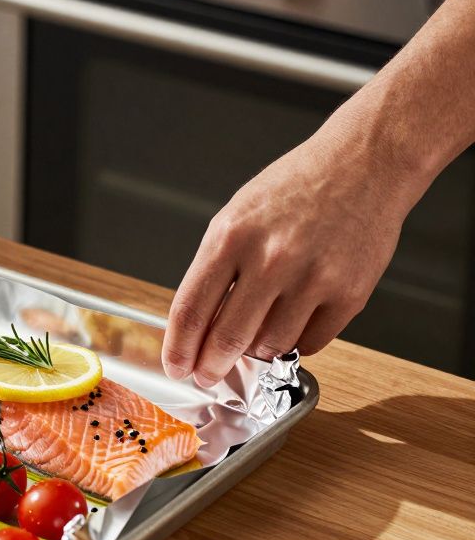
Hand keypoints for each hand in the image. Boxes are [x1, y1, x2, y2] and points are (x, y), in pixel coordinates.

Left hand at [162, 126, 415, 386]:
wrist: (363, 165)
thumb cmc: (295, 190)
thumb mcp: (236, 218)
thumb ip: (215, 270)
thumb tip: (198, 327)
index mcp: (231, 237)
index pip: (191, 310)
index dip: (178, 349)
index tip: (176, 367)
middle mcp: (271, 259)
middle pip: (227, 339)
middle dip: (210, 367)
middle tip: (206, 374)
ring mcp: (313, 278)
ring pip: (270, 347)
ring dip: (257, 349)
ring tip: (258, 329)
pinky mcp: (350, 294)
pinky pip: (310, 342)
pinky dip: (296, 341)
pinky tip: (294, 320)